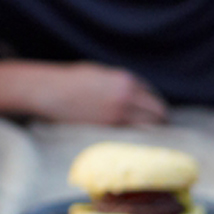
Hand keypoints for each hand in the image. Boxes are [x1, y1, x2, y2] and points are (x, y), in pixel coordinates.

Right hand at [19, 63, 167, 127]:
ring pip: (148, 125)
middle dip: (160, 118)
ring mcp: (118, 114)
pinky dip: (137, 136)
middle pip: (156, 110)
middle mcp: (126, 96)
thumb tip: (134, 94)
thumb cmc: (72, 80)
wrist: (51, 91)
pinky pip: (132, 134)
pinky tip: (138, 141)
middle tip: (162, 126)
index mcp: (125, 80)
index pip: (151, 92)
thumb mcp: (101, 73)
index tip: (155, 110)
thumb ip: (120, 83)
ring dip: (153, 130)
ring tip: (154, 137)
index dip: (153, 102)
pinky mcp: (108, 128)